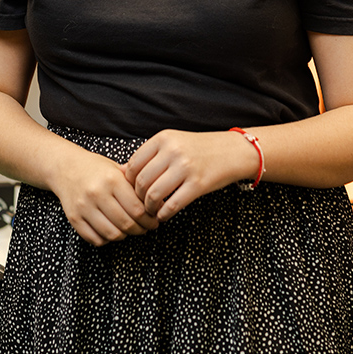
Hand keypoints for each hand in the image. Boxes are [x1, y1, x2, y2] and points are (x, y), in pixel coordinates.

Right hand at [48, 143, 159, 246]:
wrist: (65, 167)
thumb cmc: (96, 168)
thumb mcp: (116, 168)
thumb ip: (136, 185)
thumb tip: (160, 202)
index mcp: (111, 179)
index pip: (137, 209)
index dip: (150, 219)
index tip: (155, 220)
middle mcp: (97, 193)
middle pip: (127, 224)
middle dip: (141, 230)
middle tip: (146, 228)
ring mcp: (84, 207)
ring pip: (112, 234)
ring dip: (125, 236)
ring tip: (129, 229)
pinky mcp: (74, 218)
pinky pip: (95, 239)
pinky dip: (107, 240)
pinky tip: (111, 230)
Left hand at [123, 129, 257, 222]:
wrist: (232, 151)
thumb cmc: (199, 149)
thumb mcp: (173, 143)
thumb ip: (149, 155)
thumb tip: (120, 172)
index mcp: (163, 138)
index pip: (133, 164)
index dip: (128, 182)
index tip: (132, 190)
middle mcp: (172, 151)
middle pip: (141, 182)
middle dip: (137, 198)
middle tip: (141, 204)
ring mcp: (185, 167)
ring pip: (153, 195)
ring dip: (149, 208)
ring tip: (151, 211)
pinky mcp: (198, 184)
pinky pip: (172, 205)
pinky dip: (163, 214)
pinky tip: (163, 215)